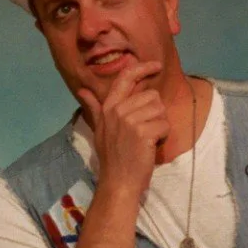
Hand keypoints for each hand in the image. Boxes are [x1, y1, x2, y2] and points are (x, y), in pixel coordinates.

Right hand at [77, 60, 167, 197]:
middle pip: (152, 96)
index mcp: (108, 107)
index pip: (125, 78)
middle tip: (145, 132)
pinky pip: (165, 125)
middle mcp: (117, 110)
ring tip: (147, 140)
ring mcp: (129, 120)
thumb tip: (82, 90)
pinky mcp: (143, 132)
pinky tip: (151, 147)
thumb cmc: (112, 157)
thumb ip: (94, 107)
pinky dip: (163, 137)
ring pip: (160, 110)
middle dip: (155, 113)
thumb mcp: (99, 129)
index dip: (142, 68)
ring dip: (160, 125)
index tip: (157, 65)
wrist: (118, 182)